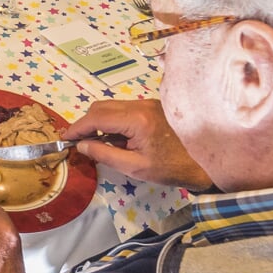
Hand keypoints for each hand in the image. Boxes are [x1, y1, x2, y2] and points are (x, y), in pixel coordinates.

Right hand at [64, 99, 213, 190]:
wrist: (206, 162)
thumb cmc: (172, 168)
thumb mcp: (135, 167)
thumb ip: (105, 155)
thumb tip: (82, 145)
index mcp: (136, 119)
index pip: (96, 117)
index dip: (77, 127)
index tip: (65, 138)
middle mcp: (140, 105)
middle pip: (101, 107)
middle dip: (87, 123)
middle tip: (78, 141)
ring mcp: (148, 103)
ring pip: (112, 106)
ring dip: (100, 121)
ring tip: (98, 143)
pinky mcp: (153, 106)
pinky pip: (125, 109)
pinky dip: (114, 121)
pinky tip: (117, 138)